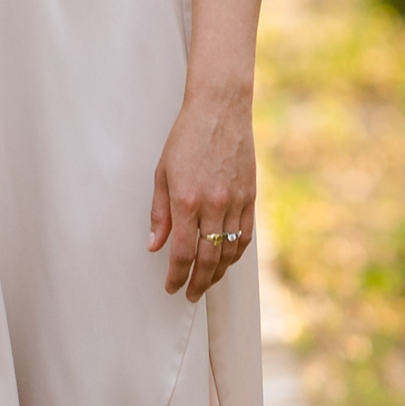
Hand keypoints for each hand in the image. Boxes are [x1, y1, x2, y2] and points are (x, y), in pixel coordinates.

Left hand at [149, 86, 256, 297]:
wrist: (220, 111)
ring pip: (229, 252)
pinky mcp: (250, 197)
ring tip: (207, 282)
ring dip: (218, 273)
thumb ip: (159, 212)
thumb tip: (155, 244)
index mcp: (186, 200)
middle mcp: (212, 205)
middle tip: (190, 294)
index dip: (176, 276)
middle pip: (207, 260)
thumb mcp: (162, 173)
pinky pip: (245, 235)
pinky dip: (236, 254)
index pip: (181, 253)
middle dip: (197, 283)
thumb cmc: (186, 137)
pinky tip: (227, 260)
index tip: (171, 286)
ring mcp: (235, 202)